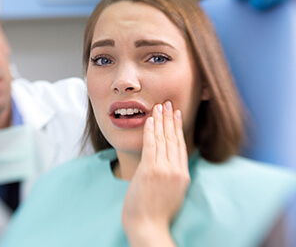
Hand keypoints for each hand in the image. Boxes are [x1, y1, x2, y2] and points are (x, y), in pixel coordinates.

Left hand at [122, 101, 189, 246]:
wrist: (148, 227)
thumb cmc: (158, 212)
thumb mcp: (174, 192)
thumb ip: (173, 174)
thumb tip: (169, 159)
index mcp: (183, 174)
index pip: (181, 144)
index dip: (178, 127)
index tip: (177, 114)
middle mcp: (175, 169)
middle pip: (173, 138)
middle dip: (170, 118)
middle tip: (169, 103)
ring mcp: (163, 169)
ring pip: (163, 138)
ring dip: (160, 120)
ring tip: (159, 106)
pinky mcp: (149, 170)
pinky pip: (151, 145)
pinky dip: (150, 130)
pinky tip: (149, 119)